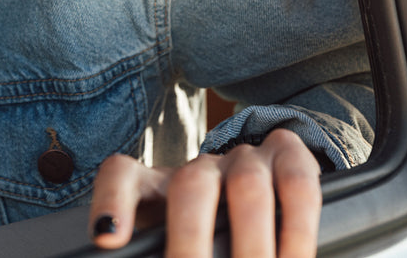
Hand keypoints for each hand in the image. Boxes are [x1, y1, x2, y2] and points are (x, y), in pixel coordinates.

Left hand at [89, 127, 321, 257]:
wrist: (263, 187)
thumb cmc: (206, 231)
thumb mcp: (171, 237)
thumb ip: (155, 248)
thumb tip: (129, 252)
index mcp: (158, 184)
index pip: (122, 174)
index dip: (111, 201)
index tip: (107, 238)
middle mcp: (201, 166)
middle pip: (191, 187)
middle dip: (192, 242)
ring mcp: (246, 158)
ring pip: (247, 186)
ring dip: (253, 244)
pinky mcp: (290, 159)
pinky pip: (297, 186)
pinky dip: (298, 229)